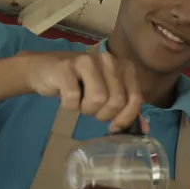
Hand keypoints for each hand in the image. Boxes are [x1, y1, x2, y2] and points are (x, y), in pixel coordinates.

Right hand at [23, 51, 143, 132]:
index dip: (126, 118)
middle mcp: (108, 60)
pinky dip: (69, 106)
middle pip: (117, 101)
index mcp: (123, 66)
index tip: (113, 126)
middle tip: (92, 109)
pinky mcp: (66, 67)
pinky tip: (66, 97)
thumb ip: (126, 108)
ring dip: (86, 109)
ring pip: (97, 99)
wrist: (45, 70)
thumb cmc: (80, 84)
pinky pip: (73, 98)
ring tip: (80, 101)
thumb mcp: (107, 94)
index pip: (136, 98)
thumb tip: (144, 128)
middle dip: (103, 114)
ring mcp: (86, 61)